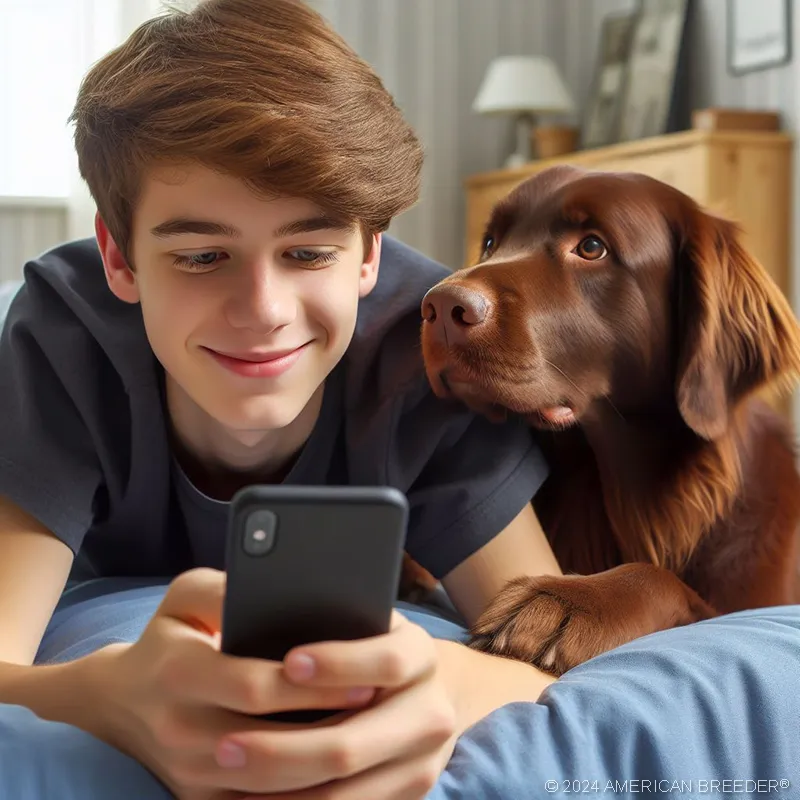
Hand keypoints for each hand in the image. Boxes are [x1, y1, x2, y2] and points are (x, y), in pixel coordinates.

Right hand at [89, 568, 378, 799]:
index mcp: (178, 672)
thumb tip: (266, 588)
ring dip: (324, 772)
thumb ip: (222, 586)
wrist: (118, 703)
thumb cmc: (167, 638)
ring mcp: (186, 774)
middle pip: (268, 745)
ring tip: (371, 746)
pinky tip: (341, 780)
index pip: (256, 687)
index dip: (313, 689)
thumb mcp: (184, 596)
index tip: (362, 682)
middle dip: (329, 731)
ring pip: (269, 788)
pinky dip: (301, 798)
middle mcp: (179, 729)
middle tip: (380, 715)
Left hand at [227, 610, 457, 799]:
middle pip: (352, 745)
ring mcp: (421, 766)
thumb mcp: (370, 621)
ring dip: (280, 794)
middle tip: (226, 747)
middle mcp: (431, 713)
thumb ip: (337, 621)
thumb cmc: (377, 644)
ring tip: (231, 781)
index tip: (288, 662)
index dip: (339, 663)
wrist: (430, 691)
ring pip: (343, 795)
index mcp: (421, 656)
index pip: (387, 662)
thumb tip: (270, 621)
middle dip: (281, 751)